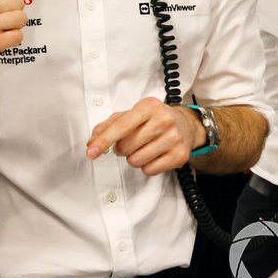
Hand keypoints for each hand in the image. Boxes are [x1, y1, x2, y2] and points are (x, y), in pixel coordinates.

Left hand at [86, 98, 200, 174]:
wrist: (186, 124)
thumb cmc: (153, 118)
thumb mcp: (132, 114)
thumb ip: (109, 125)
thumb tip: (92, 142)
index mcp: (148, 106)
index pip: (121, 126)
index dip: (104, 140)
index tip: (91, 151)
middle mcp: (163, 120)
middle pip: (126, 147)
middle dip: (122, 149)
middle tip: (131, 142)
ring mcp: (173, 138)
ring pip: (136, 161)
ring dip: (134, 158)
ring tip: (143, 148)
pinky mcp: (179, 156)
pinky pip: (149, 170)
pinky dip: (146, 166)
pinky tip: (154, 155)